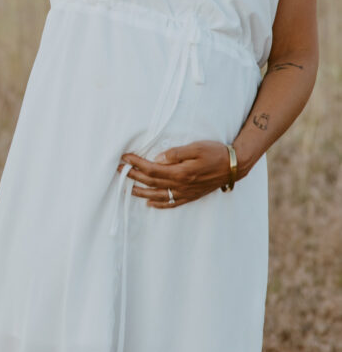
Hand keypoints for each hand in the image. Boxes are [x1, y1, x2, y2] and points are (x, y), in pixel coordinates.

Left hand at [117, 140, 233, 207]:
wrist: (233, 167)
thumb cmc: (215, 153)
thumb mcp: (196, 147)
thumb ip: (176, 153)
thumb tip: (157, 158)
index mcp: (180, 172)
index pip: (152, 169)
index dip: (137, 164)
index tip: (125, 157)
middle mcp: (181, 185)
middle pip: (152, 183)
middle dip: (133, 176)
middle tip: (119, 170)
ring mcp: (186, 193)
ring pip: (159, 195)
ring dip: (141, 192)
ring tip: (128, 188)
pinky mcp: (191, 196)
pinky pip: (172, 203)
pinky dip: (159, 204)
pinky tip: (150, 203)